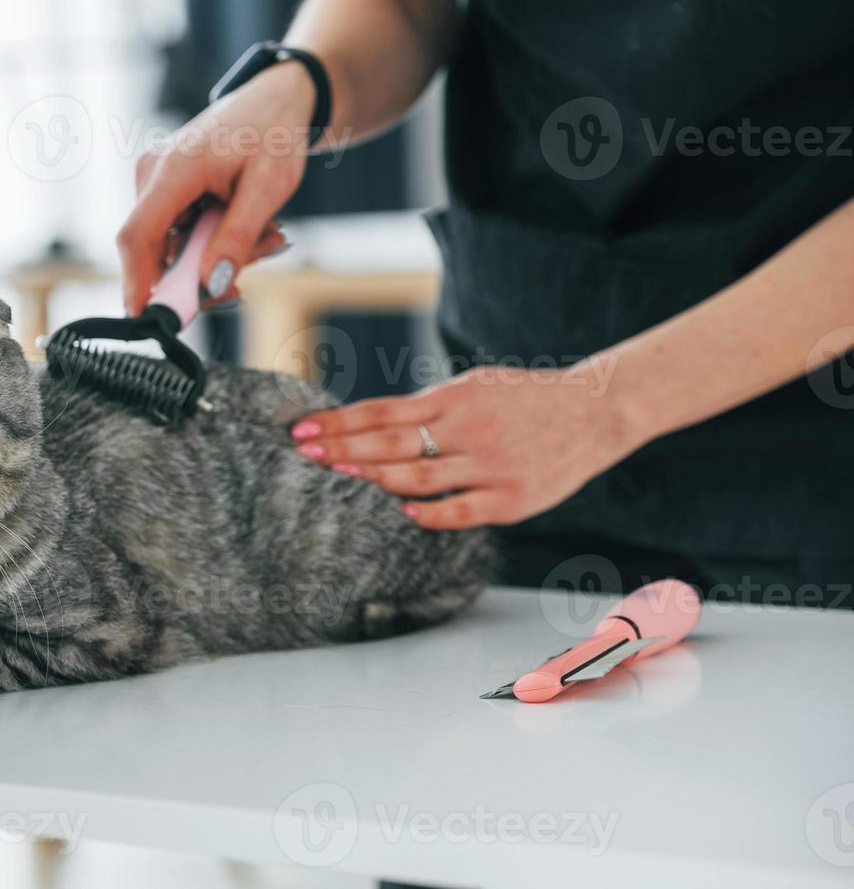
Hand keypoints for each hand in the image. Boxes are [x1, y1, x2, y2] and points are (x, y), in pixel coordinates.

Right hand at [116, 62, 316, 315]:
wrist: (276, 100)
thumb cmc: (274, 135)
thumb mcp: (268, 188)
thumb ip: (237, 239)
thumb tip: (210, 285)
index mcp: (175, 168)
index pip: (138, 236)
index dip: (137, 282)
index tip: (144, 319)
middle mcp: (153, 175)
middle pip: (158, 250)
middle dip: (202, 272)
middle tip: (255, 266)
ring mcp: (156, 183)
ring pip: (174, 247)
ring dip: (217, 255)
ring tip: (268, 235)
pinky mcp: (165, 192)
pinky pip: (181, 235)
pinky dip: (214, 242)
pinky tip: (251, 228)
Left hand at [289, 364, 644, 529]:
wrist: (597, 411)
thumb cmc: (525, 399)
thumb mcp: (476, 385)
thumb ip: (430, 406)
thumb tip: (374, 422)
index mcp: (456, 398)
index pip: (381, 412)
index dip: (338, 421)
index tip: (301, 430)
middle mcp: (468, 430)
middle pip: (389, 444)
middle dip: (341, 449)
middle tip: (303, 453)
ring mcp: (489, 467)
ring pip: (417, 478)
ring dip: (373, 479)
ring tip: (339, 476)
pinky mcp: (512, 500)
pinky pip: (459, 511)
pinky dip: (427, 513)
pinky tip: (400, 511)